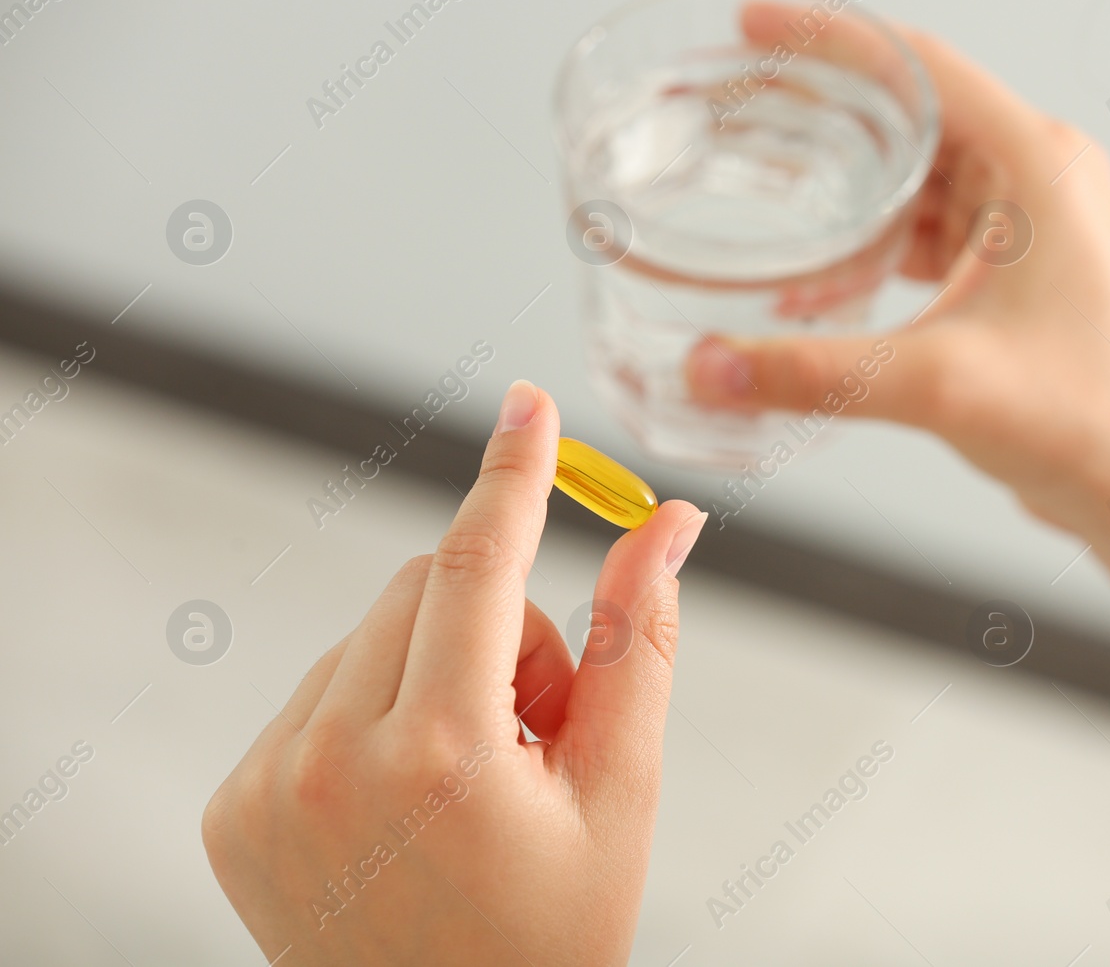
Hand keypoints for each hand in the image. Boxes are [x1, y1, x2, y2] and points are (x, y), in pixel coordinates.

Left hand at [202, 381, 707, 965]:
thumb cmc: (553, 933)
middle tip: (540, 727)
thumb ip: (643, 641)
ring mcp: (267, 787)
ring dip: (436, 668)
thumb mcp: (623, 792)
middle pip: (423, 591)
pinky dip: (376, 709)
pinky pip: (319, 690)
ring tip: (472, 780)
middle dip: (497, 625)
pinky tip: (409, 798)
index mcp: (440, 760)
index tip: (527, 402)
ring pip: (369, 635)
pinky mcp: (233, 806)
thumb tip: (668, 524)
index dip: (512, 475)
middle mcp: (330, 763)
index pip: (476, 568)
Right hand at [687, 10, 1109, 537]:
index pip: (917, 66)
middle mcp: (1037, 177)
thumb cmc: (1095, 422)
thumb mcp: (941, 386)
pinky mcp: (1013, 268)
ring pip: (913, 175)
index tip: (754, 32)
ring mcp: (1028, 222)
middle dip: (820, 112)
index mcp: (1037, 165)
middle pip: (908, 111)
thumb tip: (712, 367)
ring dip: (841, 185)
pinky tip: (815, 282)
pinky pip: (924, 232)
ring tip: (759, 186)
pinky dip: (869, 247)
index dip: (827, 41)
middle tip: (737, 109)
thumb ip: (817, 373)